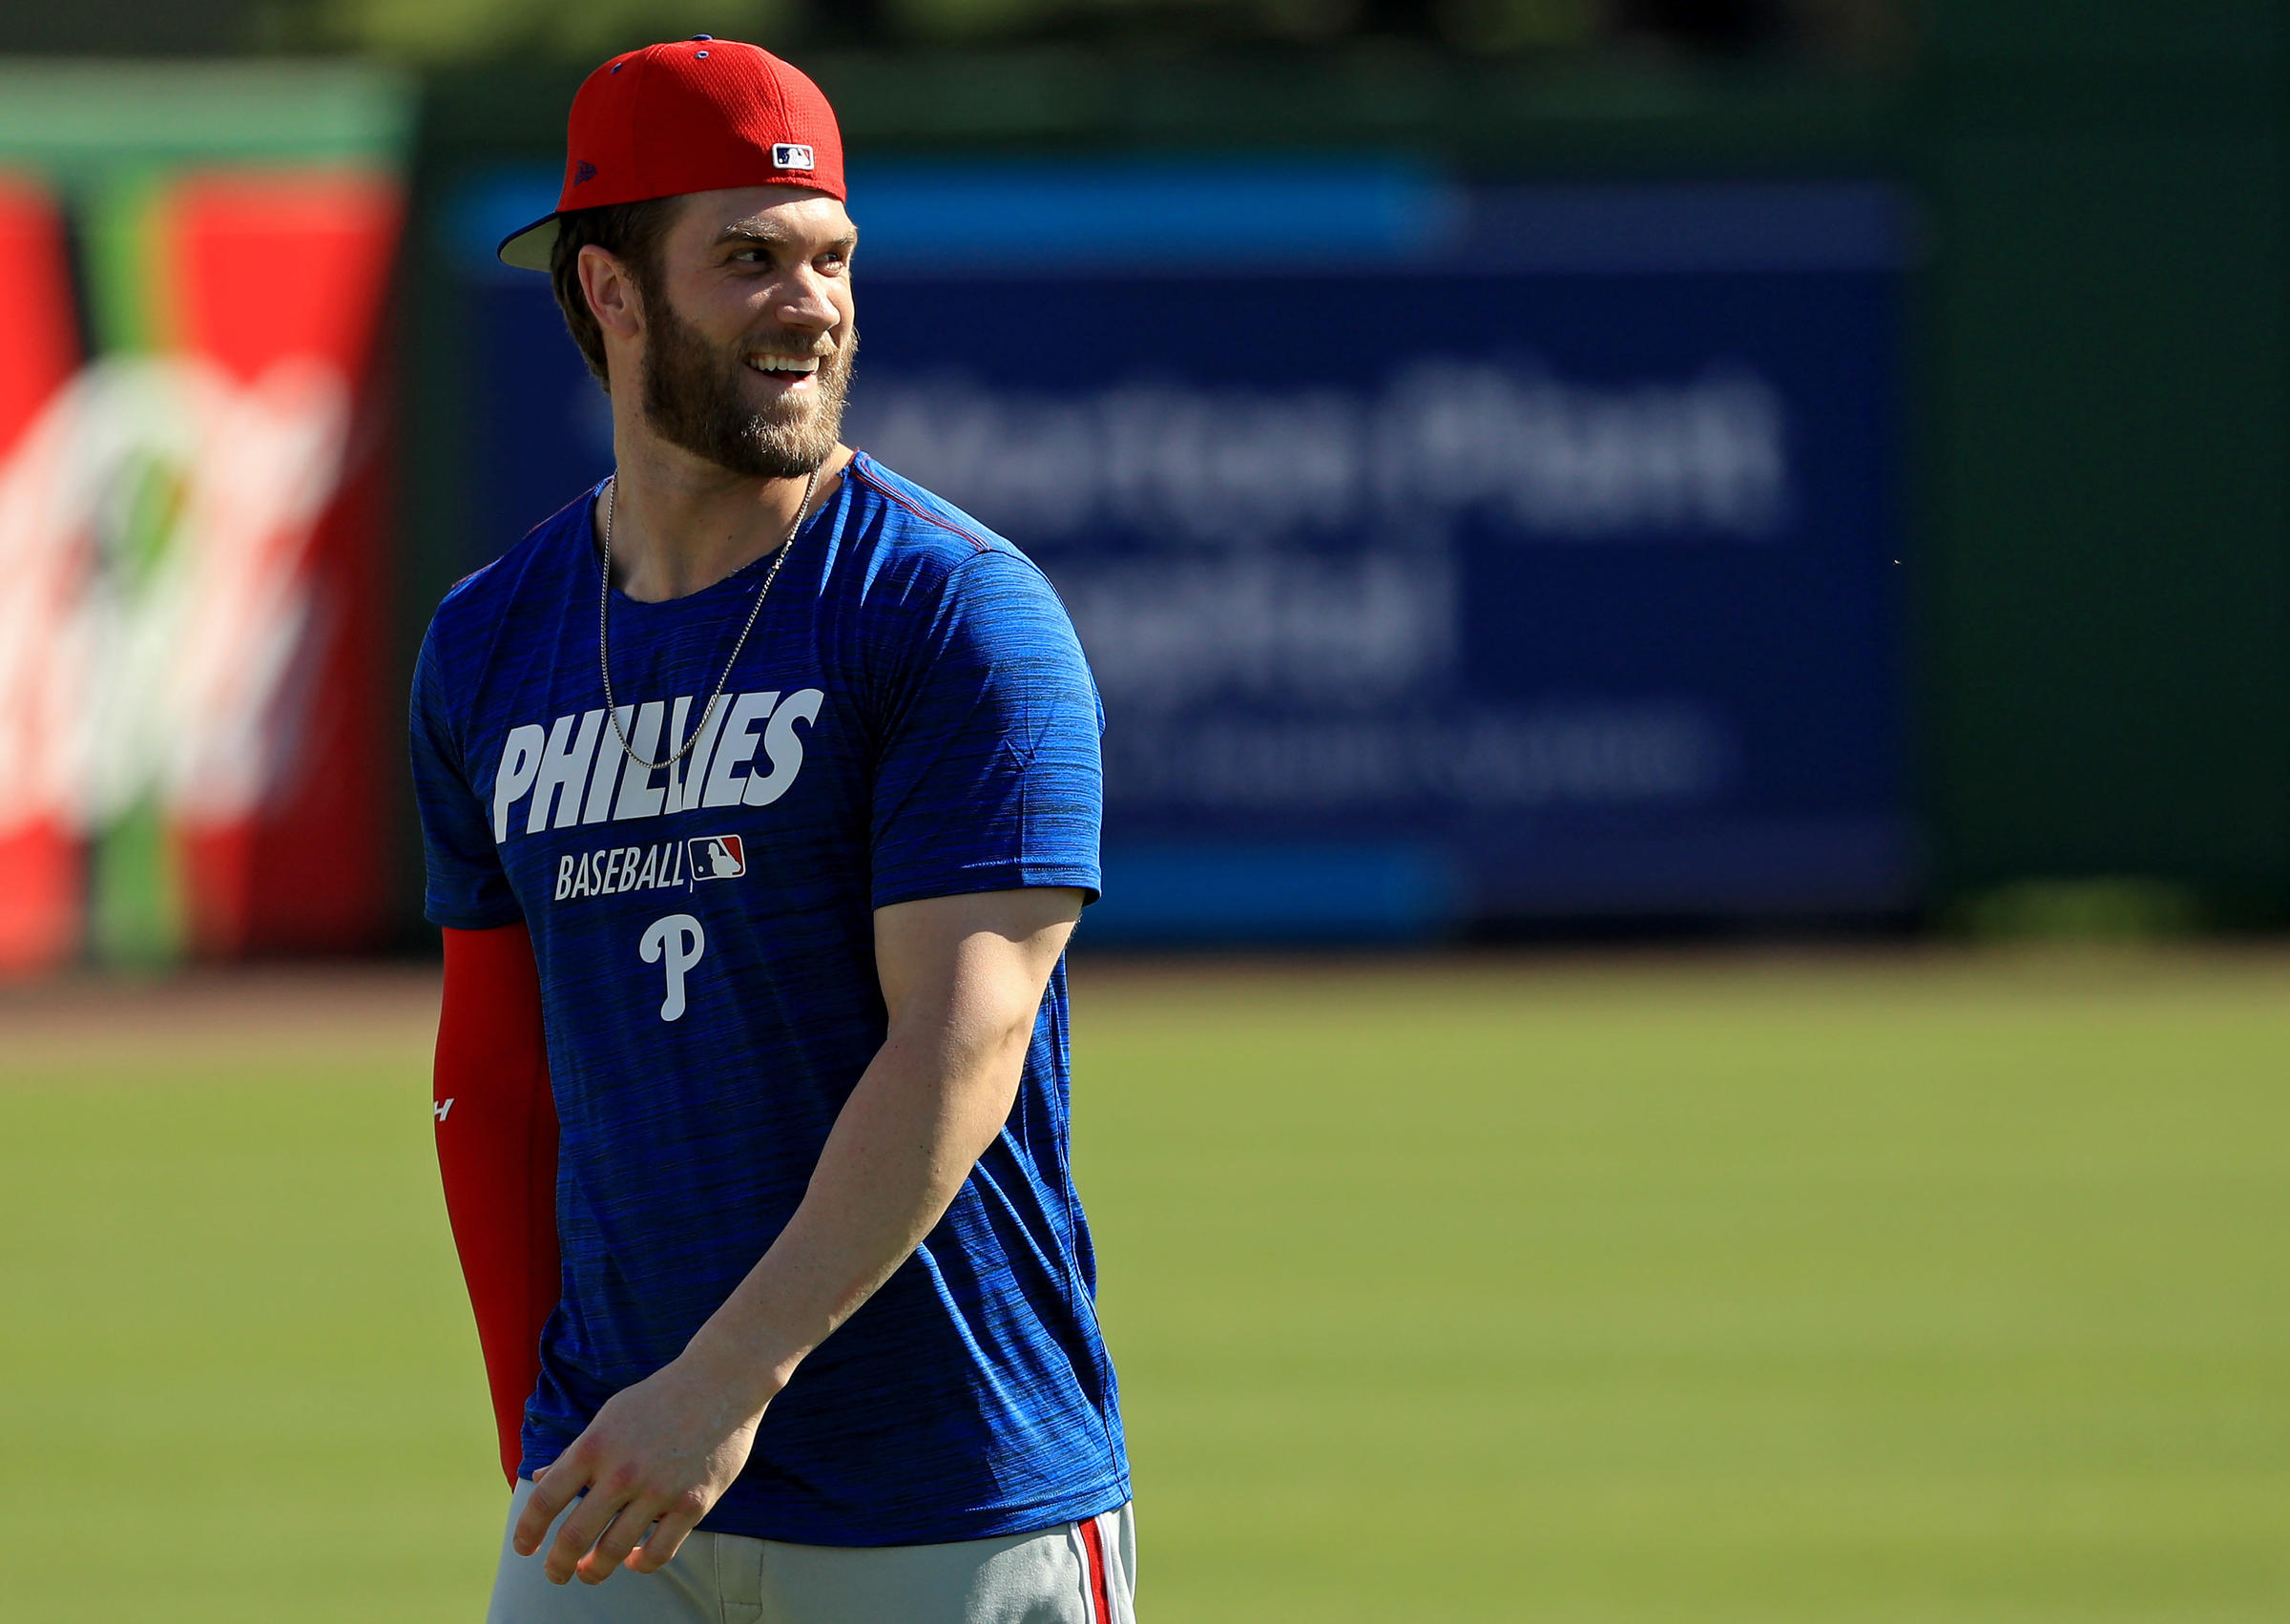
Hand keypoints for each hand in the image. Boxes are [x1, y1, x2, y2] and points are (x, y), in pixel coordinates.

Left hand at [510, 1350, 769, 1584]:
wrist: (721, 1382)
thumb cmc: (659, 1399)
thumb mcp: (609, 1418)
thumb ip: (576, 1453)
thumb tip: (540, 1479)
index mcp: (594, 1446)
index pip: (545, 1500)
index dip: (527, 1532)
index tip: (524, 1548)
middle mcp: (622, 1471)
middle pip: (574, 1537)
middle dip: (557, 1566)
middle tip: (555, 1574)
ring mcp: (659, 1490)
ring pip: (613, 1552)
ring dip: (594, 1571)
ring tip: (590, 1572)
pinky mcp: (692, 1503)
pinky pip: (659, 1553)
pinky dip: (640, 1564)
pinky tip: (634, 1560)